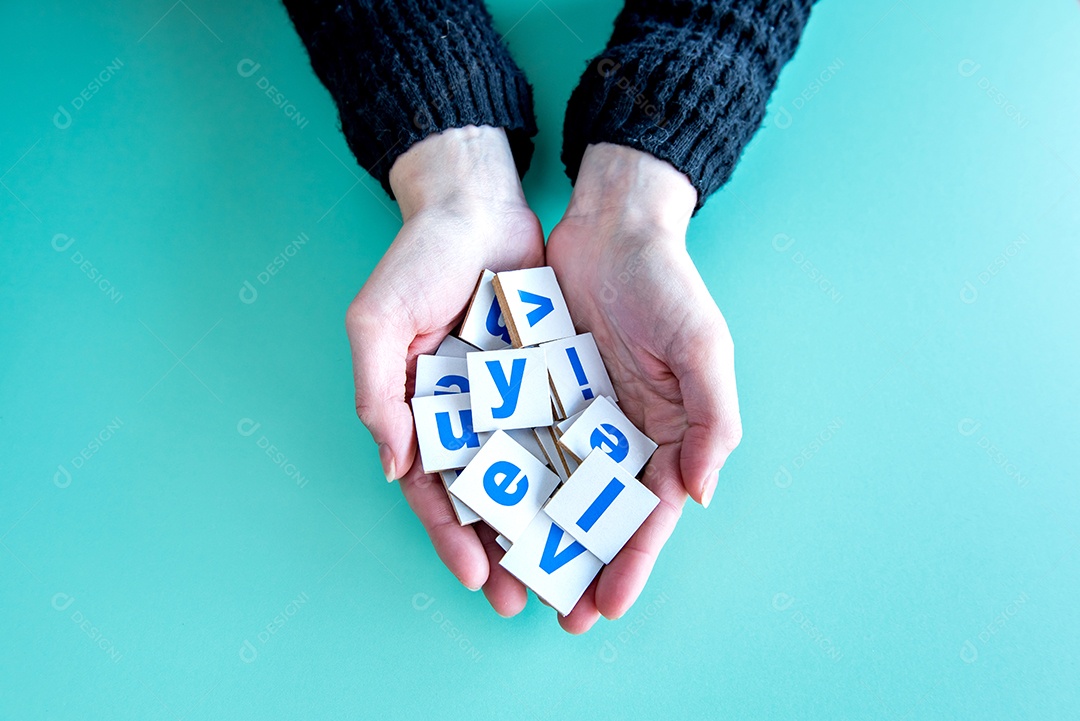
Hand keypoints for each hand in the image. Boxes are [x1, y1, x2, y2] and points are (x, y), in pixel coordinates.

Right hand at [345, 126, 541, 613]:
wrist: (477, 204)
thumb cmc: (417, 262)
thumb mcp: (378, 322)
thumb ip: (378, 395)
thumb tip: (396, 469)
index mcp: (422, 417)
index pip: (437, 493)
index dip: (453, 540)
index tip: (478, 581)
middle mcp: (469, 420)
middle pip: (490, 501)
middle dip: (507, 554)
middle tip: (529, 604)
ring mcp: (513, 402)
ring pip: (535, 478)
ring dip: (550, 528)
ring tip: (572, 577)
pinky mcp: (553, 379)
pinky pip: (570, 432)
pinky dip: (581, 471)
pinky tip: (601, 507)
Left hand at [546, 143, 742, 632]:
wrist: (612, 224)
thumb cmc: (668, 283)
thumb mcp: (702, 347)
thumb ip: (711, 420)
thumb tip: (702, 494)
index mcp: (665, 433)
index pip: (648, 514)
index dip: (631, 563)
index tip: (606, 609)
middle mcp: (618, 434)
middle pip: (597, 516)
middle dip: (580, 567)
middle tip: (556, 617)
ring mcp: (574, 415)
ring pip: (552, 489)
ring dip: (536, 536)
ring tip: (512, 581)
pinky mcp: (535, 390)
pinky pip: (518, 443)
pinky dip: (504, 479)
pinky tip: (482, 514)